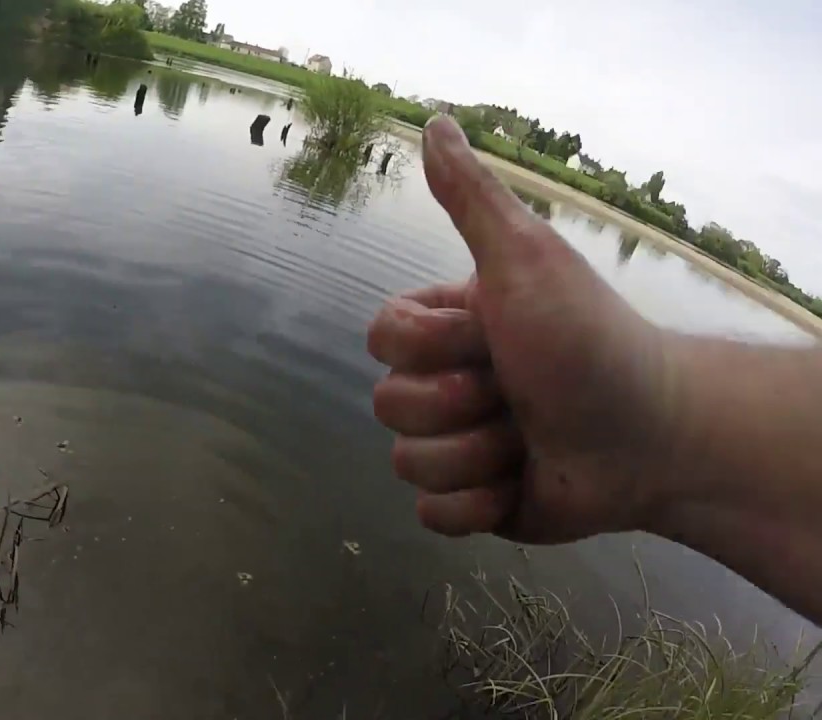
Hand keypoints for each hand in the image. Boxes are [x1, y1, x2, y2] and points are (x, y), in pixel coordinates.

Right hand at [367, 116, 680, 543]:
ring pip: (407, 463)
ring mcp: (457, 444)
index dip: (429, 347)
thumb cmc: (589, 339)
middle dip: (459, 405)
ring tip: (529, 441)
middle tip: (517, 394)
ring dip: (476, 455)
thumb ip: (470, 198)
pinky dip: (478, 504)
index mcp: (449, 328)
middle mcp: (446, 383)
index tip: (490, 337)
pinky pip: (433, 515)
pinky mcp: (474, 501)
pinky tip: (520, 483)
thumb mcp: (525, 260)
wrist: (651, 436)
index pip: (379, 339)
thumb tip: (434, 120)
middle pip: (388, 405)